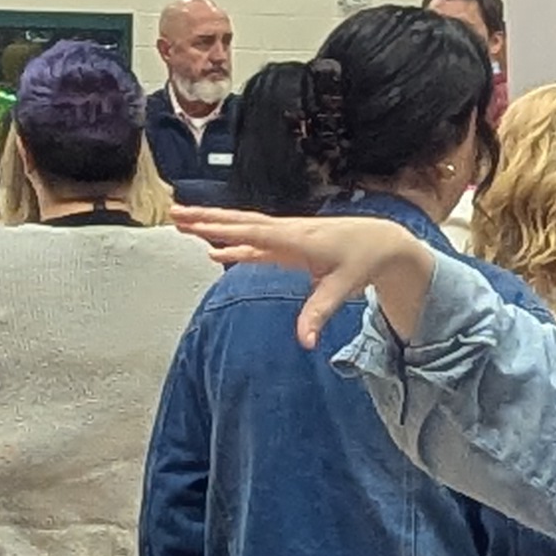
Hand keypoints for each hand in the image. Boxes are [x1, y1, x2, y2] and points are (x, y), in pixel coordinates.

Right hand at [173, 210, 438, 348]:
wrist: (381, 241)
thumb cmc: (362, 261)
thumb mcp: (341, 288)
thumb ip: (318, 313)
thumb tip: (304, 342)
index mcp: (297, 239)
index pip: (253, 233)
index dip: (223, 230)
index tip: (196, 227)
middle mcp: (286, 232)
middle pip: (239, 223)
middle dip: (206, 219)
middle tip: (174, 213)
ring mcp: (285, 236)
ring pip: (243, 228)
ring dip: (213, 225)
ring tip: (182, 222)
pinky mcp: (287, 244)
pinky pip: (253, 242)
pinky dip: (232, 244)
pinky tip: (213, 251)